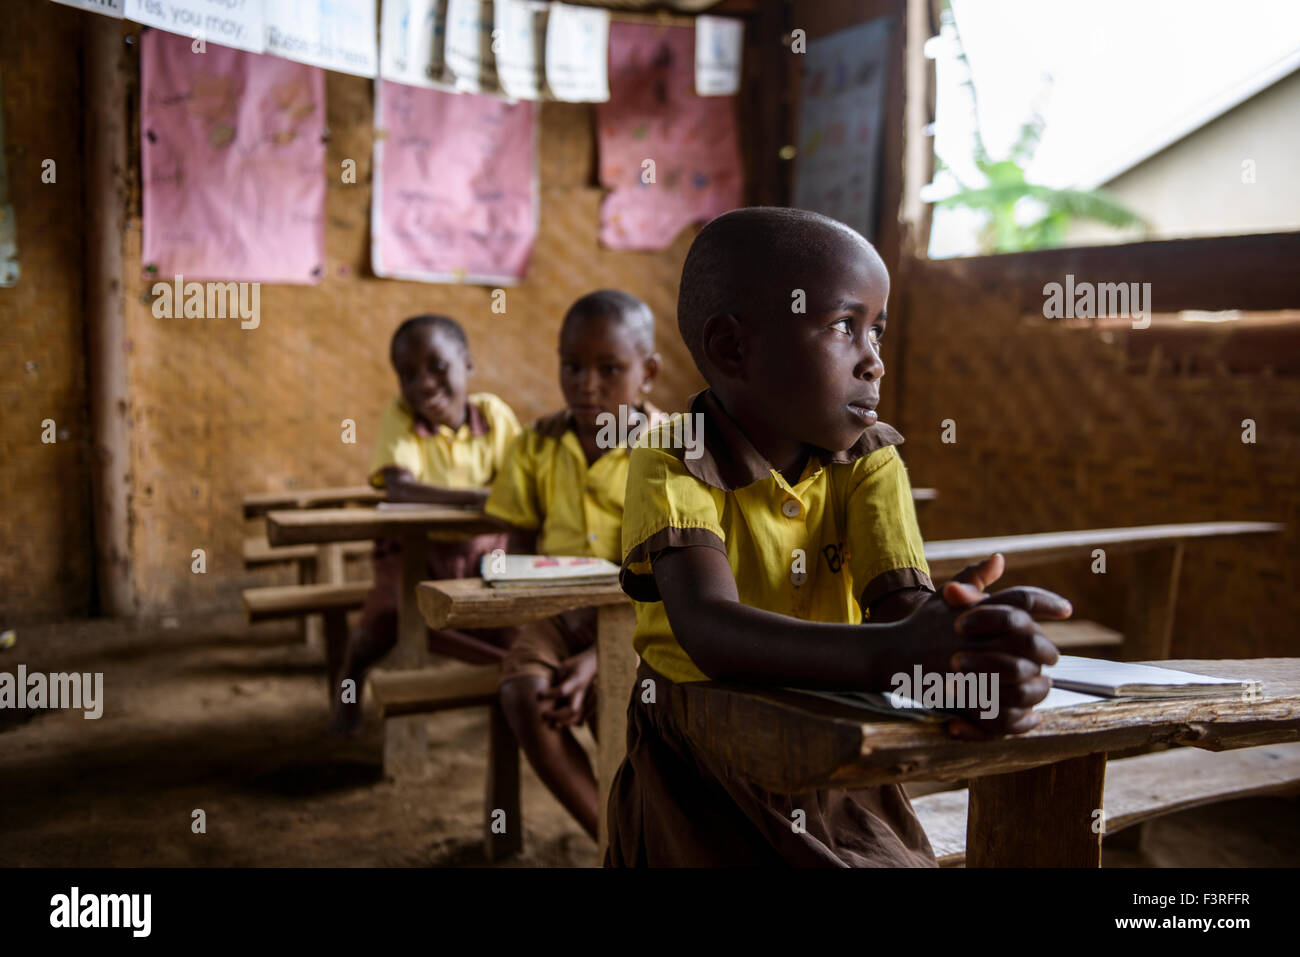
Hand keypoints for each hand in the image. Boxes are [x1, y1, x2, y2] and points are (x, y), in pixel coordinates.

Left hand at [537, 646, 597, 729]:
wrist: (597, 664)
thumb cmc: (578, 663)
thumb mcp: (566, 665)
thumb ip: (558, 677)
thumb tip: (549, 692)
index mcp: (577, 680)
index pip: (562, 690)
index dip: (549, 695)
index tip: (539, 695)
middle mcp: (584, 691)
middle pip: (572, 710)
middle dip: (556, 715)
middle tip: (544, 714)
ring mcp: (589, 699)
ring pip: (578, 717)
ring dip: (564, 722)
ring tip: (553, 723)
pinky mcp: (591, 704)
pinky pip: (582, 718)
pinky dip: (572, 723)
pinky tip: (563, 722)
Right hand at [886, 555, 1071, 736]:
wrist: (887, 656)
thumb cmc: (919, 626)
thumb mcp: (943, 598)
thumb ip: (973, 578)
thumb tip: (1000, 557)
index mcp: (974, 610)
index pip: (1020, 600)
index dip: (1048, 602)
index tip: (1067, 610)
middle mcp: (974, 636)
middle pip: (1030, 640)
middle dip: (1046, 650)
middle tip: (1052, 656)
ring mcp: (968, 666)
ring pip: (1023, 678)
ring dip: (1038, 685)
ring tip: (1042, 685)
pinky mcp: (962, 695)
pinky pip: (1004, 711)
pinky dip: (1022, 718)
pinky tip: (1031, 716)